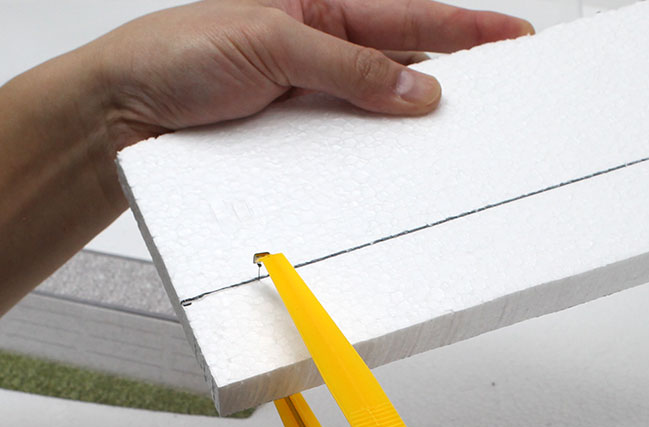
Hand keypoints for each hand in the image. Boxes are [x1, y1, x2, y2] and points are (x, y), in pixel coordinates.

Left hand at [0, 0, 531, 311]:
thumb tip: (416, 88)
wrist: (120, 115)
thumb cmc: (173, 55)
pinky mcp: (300, 148)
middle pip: (408, 67)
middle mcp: (324, 55)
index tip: (513, 37)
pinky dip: (376, 168)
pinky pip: (351, 156)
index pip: (411, 17)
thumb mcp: (269, 41)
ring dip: (415, 131)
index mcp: (321, 9)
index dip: (467, 28)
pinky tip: (396, 174)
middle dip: (458, 80)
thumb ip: (348, 65)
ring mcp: (315, 104)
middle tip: (504, 98)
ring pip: (384, 117)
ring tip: (458, 143)